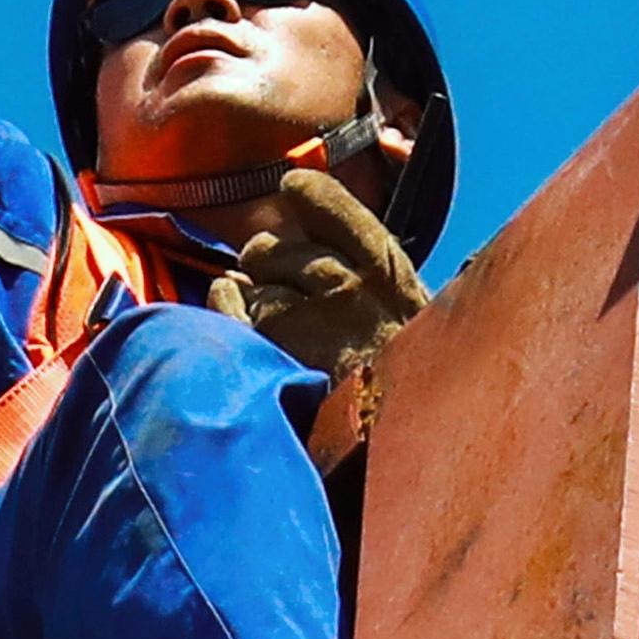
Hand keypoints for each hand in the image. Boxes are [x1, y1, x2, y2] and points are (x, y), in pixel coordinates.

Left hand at [213, 165, 426, 380]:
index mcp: (388, 273)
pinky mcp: (272, 354)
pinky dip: (226, 308)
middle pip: (275, 249)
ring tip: (282, 329)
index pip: (334, 207)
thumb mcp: (412, 319)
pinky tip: (238, 318)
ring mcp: (304, 321)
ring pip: (252, 281)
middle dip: (269, 263)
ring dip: (254, 297)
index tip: (294, 189)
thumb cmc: (407, 384)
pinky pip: (230, 308)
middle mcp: (344, 286)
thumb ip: (370, 274)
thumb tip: (316, 231)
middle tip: (282, 287)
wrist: (403, 450)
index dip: (309, 195)